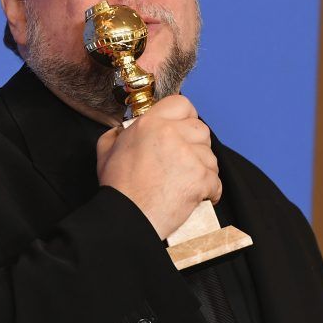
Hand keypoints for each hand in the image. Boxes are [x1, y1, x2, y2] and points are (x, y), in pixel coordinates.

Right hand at [96, 95, 220, 239]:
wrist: (127, 217)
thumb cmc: (118, 189)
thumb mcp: (107, 151)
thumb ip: (118, 134)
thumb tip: (123, 130)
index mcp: (149, 124)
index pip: (182, 104)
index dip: (185, 117)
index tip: (184, 130)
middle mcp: (171, 134)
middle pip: (201, 129)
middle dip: (196, 145)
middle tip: (184, 162)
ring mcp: (188, 156)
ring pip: (211, 155)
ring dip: (202, 169)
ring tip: (186, 182)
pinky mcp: (200, 178)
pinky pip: (216, 180)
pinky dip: (210, 191)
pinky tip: (197, 196)